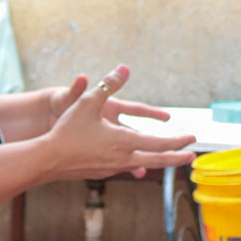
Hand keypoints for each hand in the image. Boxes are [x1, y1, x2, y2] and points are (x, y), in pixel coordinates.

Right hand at [43, 65, 195, 179]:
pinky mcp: (102, 173)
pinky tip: (138, 163)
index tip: (193, 138)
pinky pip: (127, 168)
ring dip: (160, 161)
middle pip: (158, 160)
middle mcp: (123, 158)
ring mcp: (113, 168)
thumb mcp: (89, 102)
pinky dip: (140, 164)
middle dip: (177, 158)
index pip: (160, 143)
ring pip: (144, 165)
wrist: (47, 160)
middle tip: (192, 155)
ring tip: (170, 158)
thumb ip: (108, 84)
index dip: (179, 141)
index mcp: (125, 142)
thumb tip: (124, 67)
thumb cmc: (68, 130)